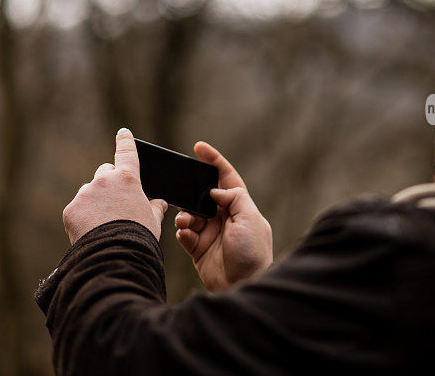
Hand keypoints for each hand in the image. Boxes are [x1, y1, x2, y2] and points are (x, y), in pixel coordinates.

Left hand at [62, 128, 167, 244]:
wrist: (115, 256)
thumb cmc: (139, 237)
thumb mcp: (153, 220)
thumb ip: (155, 207)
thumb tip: (159, 203)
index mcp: (128, 178)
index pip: (127, 152)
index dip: (125, 141)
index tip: (123, 133)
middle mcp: (104, 180)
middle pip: (105, 172)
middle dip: (110, 183)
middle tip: (116, 202)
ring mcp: (86, 194)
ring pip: (90, 191)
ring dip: (96, 201)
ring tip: (104, 223)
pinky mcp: (71, 209)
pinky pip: (78, 208)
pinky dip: (84, 217)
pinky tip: (92, 231)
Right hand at [174, 141, 272, 290]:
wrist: (242, 286)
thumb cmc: (252, 253)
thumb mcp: (250, 219)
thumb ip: (234, 198)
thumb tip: (216, 190)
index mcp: (240, 206)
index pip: (226, 177)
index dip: (214, 161)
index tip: (199, 147)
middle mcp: (225, 217)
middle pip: (202, 196)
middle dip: (190, 193)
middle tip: (181, 191)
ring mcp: (211, 232)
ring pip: (190, 214)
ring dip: (185, 216)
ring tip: (185, 223)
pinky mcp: (198, 248)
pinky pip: (184, 234)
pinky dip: (182, 233)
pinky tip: (186, 236)